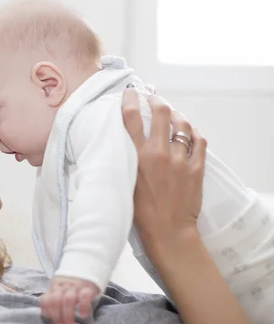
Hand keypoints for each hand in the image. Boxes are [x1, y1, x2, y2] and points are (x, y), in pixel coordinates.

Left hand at [40, 276, 98, 323]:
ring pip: (69, 299)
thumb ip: (53, 299)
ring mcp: (76, 285)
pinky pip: (84, 296)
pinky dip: (83, 306)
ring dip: (67, 314)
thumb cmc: (72, 284)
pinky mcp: (88, 287)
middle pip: (56, 299)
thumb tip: (46, 314)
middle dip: (56, 314)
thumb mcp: (60, 288)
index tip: (52, 319)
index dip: (47, 310)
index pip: (46, 298)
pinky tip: (83, 315)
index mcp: (55, 285)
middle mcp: (64, 285)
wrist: (87, 266)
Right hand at [120, 86, 207, 255]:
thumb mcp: (125, 182)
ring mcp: (181, 160)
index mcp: (137, 158)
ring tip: (173, 116)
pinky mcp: (196, 169)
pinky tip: (190, 133)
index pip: (131, 119)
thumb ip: (126, 161)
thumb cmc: (140, 212)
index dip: (130, 100)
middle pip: (161, 114)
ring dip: (177, 116)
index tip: (130, 92)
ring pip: (182, 125)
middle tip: (154, 100)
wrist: (168, 232)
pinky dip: (194, 133)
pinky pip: (199, 141)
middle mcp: (159, 154)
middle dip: (157, 101)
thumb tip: (123, 145)